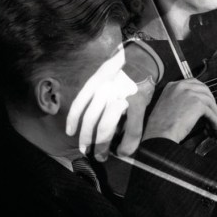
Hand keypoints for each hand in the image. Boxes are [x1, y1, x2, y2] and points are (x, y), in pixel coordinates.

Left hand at [65, 41, 161, 161]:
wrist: (145, 60)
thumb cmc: (124, 70)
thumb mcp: (104, 75)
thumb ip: (96, 93)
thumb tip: (91, 118)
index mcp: (95, 83)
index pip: (79, 105)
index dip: (73, 121)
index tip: (71, 134)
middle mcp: (105, 90)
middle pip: (91, 120)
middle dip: (87, 139)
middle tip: (85, 151)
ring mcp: (121, 98)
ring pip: (106, 127)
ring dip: (102, 145)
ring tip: (100, 156)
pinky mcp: (137, 104)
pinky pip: (132, 129)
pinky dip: (128, 144)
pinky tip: (124, 152)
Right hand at [142, 79, 216, 144]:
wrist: (160, 131)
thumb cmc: (161, 123)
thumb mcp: (166, 103)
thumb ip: (178, 98)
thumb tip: (191, 104)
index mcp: (172, 86)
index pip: (192, 83)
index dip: (201, 91)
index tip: (205, 98)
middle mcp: (181, 87)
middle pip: (204, 89)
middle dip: (210, 99)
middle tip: (212, 108)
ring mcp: (190, 94)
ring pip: (209, 100)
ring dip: (214, 110)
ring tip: (215, 118)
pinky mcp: (197, 104)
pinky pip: (211, 111)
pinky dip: (214, 119)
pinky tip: (214, 125)